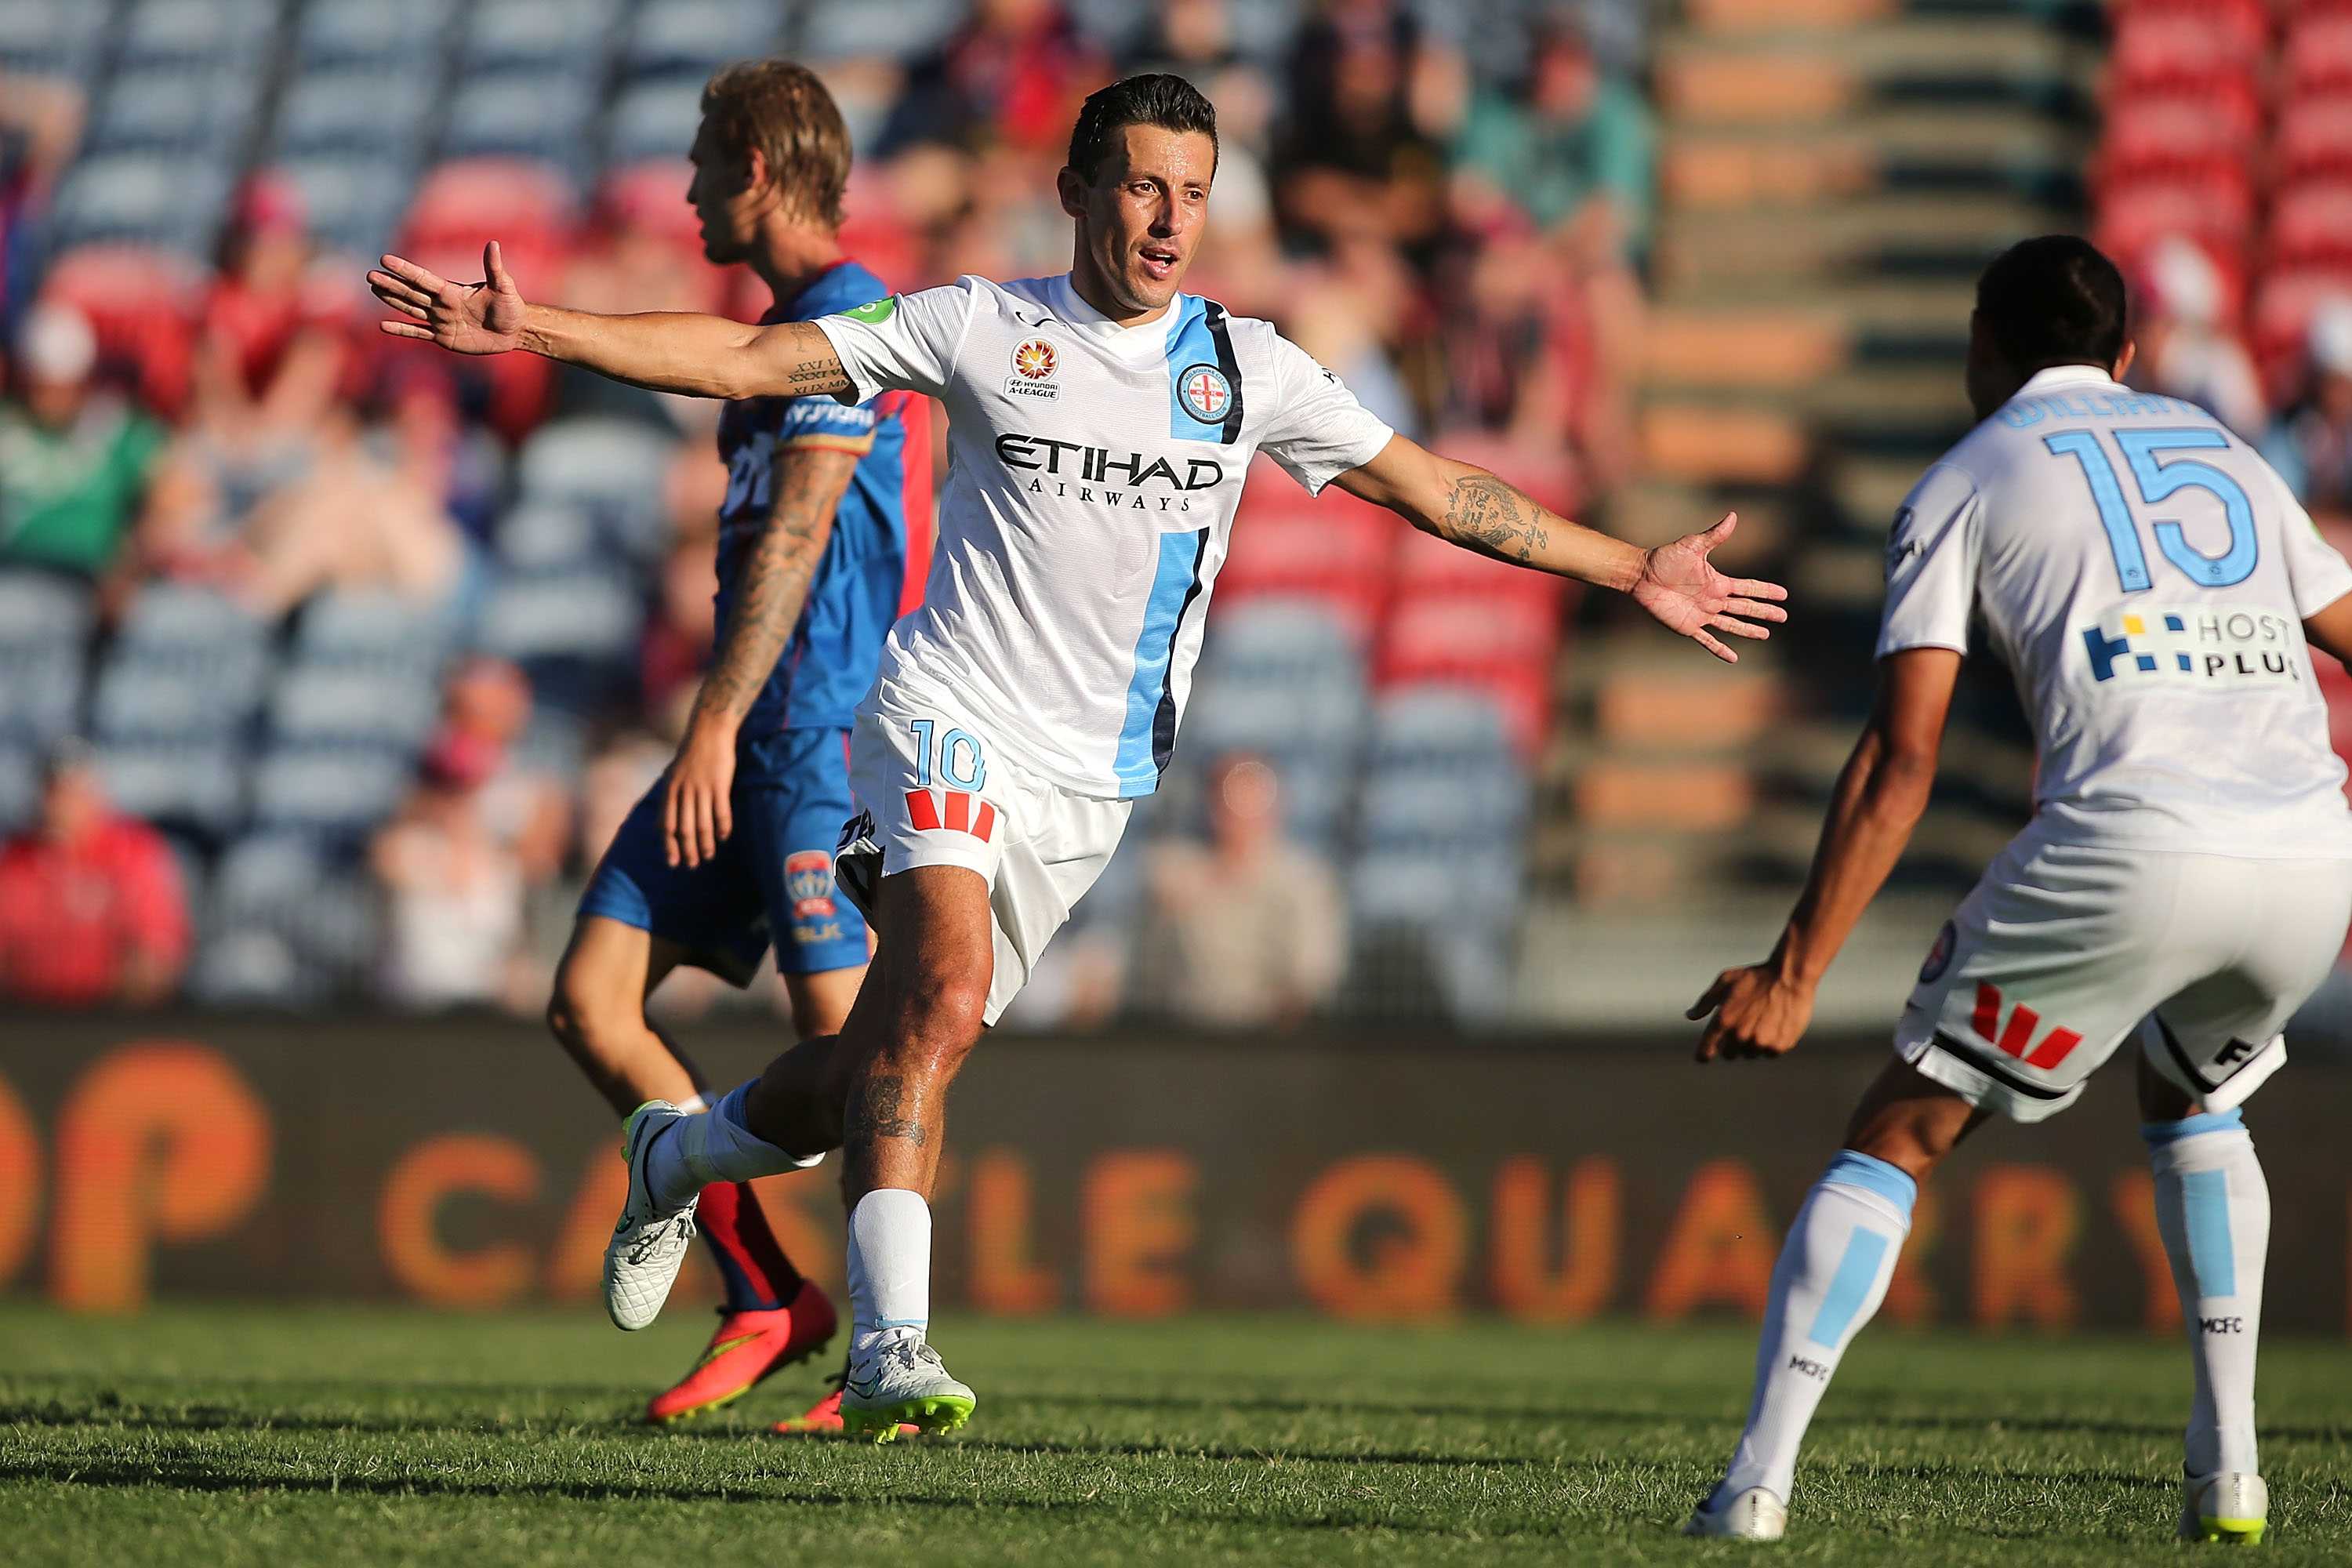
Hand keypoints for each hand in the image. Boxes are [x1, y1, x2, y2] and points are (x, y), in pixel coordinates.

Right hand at [368, 241, 527, 354]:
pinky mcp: (444, 338)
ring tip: (373, 288)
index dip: (405, 270)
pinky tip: (384, 325)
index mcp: (452, 291)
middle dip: (391, 284)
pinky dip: (402, 329)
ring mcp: (441, 321)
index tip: (385, 259)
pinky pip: (419, 333)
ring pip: (411, 309)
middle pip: (411, 293)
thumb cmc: (511, 307)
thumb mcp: (503, 287)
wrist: (515, 331)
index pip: (423, 278)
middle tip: (369, 275)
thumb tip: (494, 244)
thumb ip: (494, 268)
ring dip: (392, 300)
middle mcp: (442, 304)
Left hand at [663, 721, 736, 868]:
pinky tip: (724, 837)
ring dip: (705, 843)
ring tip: (709, 856)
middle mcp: (684, 792)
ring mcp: (702, 788)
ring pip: (702, 824)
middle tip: (692, 865)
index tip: (673, 862)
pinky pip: (721, 812)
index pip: (667, 825)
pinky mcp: (719, 785)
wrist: (709, 730)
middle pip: (684, 829)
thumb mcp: (672, 774)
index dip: (669, 845)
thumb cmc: (691, 753)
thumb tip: (663, 823)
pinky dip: (722, 827)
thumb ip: (669, 797)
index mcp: (670, 790)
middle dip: (687, 850)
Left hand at [1631, 513, 1789, 662]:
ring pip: (1732, 625)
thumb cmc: (1665, 559)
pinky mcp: (1688, 626)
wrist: (1642, 575)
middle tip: (1783, 616)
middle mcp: (1713, 600)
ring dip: (1749, 630)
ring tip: (1766, 634)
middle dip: (1764, 612)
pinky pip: (1707, 640)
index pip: (1748, 588)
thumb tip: (1733, 516)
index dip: (1765, 591)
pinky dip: (1719, 649)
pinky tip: (1733, 658)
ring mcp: (1702, 614)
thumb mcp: (1692, 545)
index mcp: (1717, 582)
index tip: (1783, 594)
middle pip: (1745, 608)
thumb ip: (1714, 536)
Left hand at [1688, 963, 1814, 1062]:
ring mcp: (1760, 1042)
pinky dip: (1771, 1044)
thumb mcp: (1725, 981)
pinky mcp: (1779, 1046)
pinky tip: (1775, 1025)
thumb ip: (1706, 1002)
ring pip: (1750, 1054)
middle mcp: (1740, 1035)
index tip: (1704, 1055)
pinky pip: (1769, 1053)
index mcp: (1723, 1021)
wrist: (1790, 976)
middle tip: (1742, 1026)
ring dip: (1752, 1044)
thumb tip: (1690, 1016)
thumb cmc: (1756, 976)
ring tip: (1761, 1022)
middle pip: (1729, 1055)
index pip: (1706, 1051)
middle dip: (1732, 1044)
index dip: (1704, 1054)